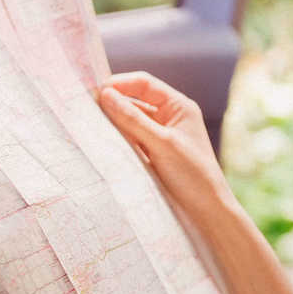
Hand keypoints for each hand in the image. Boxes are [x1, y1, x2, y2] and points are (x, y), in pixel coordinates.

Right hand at [98, 72, 235, 223]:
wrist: (206, 209)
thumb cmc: (192, 174)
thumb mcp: (161, 143)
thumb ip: (132, 119)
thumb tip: (105, 95)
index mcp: (179, 106)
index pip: (144, 84)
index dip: (119, 84)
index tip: (94, 92)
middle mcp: (169, 117)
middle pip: (135, 100)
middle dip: (112, 103)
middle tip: (85, 109)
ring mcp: (160, 136)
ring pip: (130, 121)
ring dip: (113, 122)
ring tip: (91, 126)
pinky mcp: (152, 153)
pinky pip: (130, 139)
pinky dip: (117, 139)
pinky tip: (103, 143)